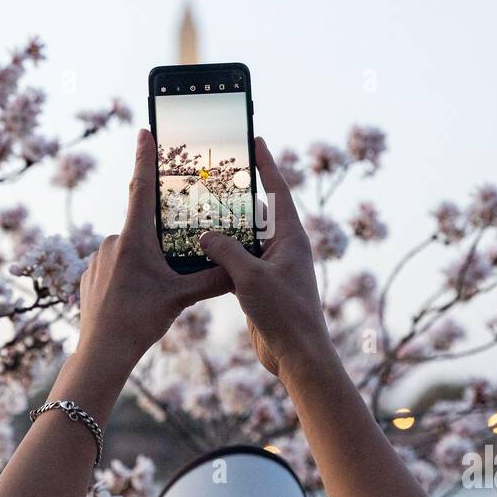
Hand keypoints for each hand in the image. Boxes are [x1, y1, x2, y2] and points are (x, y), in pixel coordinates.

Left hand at [75, 129, 230, 374]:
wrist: (101, 351)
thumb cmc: (139, 321)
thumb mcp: (180, 298)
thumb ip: (212, 279)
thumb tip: (240, 268)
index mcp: (135, 238)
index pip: (142, 188)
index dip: (145, 158)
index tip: (145, 131)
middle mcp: (113, 240)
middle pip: (143, 229)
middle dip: (159, 243)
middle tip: (167, 268)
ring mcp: (98, 257)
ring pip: (130, 251)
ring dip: (144, 264)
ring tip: (152, 294)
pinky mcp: (89, 274)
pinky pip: (115, 267)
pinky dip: (128, 278)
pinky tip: (136, 299)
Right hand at [198, 137, 335, 381]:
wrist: (297, 356)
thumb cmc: (285, 313)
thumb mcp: (251, 277)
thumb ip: (226, 251)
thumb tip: (205, 235)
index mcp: (291, 237)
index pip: (278, 190)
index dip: (266, 164)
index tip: (255, 140)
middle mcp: (284, 248)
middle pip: (258, 212)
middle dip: (237, 196)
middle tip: (213, 175)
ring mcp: (272, 267)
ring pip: (245, 239)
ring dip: (225, 228)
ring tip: (198, 210)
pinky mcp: (261, 286)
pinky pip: (238, 262)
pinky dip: (221, 255)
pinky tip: (199, 251)